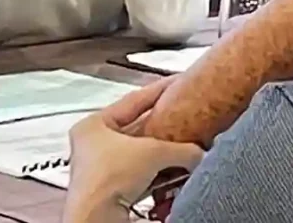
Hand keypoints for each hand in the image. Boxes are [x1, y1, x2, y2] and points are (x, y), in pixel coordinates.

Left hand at [63, 78, 203, 221]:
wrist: (98, 219)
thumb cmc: (104, 181)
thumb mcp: (153, 152)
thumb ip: (182, 148)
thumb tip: (199, 152)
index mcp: (92, 126)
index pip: (133, 100)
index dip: (159, 90)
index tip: (177, 83)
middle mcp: (94, 146)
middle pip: (138, 129)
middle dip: (164, 127)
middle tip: (185, 116)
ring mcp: (102, 170)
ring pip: (141, 155)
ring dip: (164, 154)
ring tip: (185, 146)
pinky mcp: (113, 191)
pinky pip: (143, 176)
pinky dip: (160, 174)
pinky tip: (175, 173)